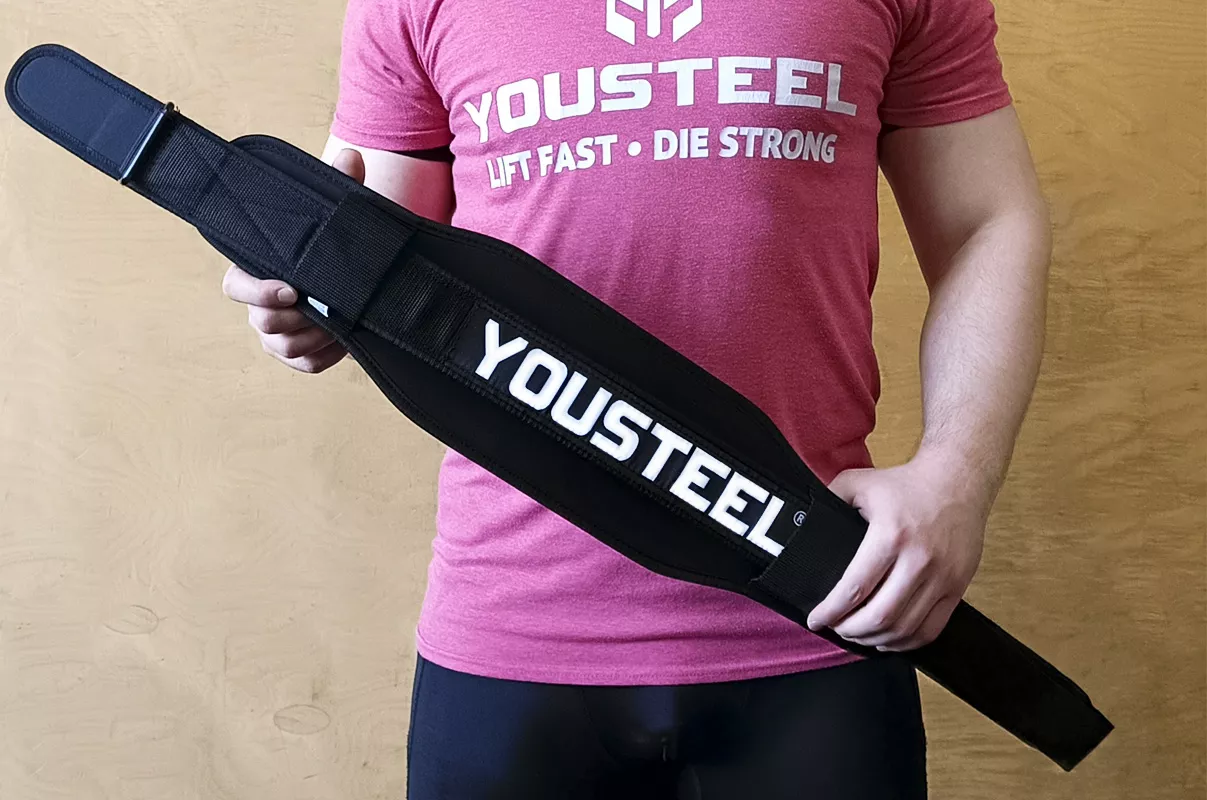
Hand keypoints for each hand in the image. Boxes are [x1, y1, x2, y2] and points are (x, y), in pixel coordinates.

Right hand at [220, 148, 366, 373]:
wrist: (358, 276)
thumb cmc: (334, 245)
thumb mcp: (339, 216)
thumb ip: (341, 187)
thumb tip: (349, 158)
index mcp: (258, 271)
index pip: (234, 287)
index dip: (258, 292)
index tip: (291, 290)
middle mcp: (262, 306)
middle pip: (262, 323)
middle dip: (296, 319)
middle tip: (330, 309)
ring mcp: (278, 333)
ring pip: (284, 347)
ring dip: (316, 337)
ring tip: (343, 321)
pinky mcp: (300, 355)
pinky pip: (306, 365)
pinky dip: (326, 356)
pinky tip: (345, 341)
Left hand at [806, 452, 991, 650]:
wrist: (958, 478)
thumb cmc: (905, 483)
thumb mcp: (859, 482)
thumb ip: (829, 500)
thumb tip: (801, 524)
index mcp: (890, 535)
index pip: (855, 588)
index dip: (831, 611)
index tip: (815, 620)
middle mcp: (919, 559)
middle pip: (880, 615)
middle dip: (850, 630)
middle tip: (836, 628)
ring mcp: (942, 576)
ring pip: (905, 628)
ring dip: (875, 639)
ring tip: (857, 634)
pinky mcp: (958, 586)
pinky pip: (932, 629)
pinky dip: (906, 642)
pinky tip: (888, 637)